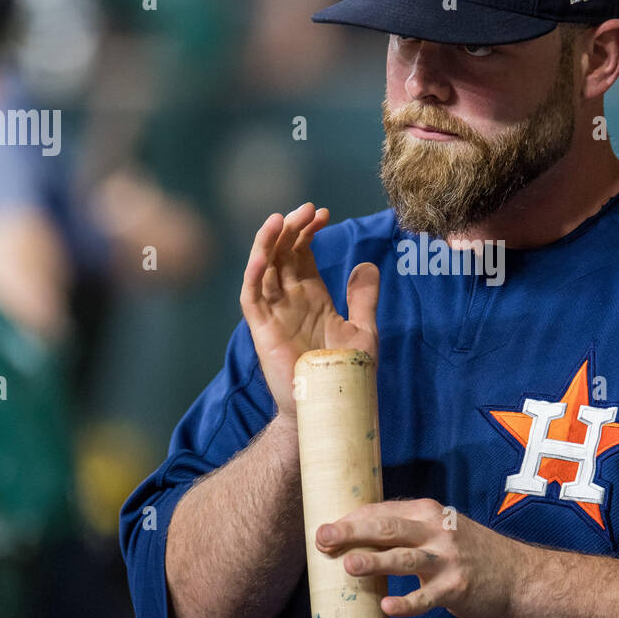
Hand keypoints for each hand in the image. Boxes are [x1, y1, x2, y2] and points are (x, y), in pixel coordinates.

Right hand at [240, 202, 379, 420]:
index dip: (308, 231)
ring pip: (263, 268)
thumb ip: (363, 297)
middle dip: (291, 228)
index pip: (302, 253)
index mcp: (311, 296)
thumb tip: (367, 263)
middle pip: (282, 253)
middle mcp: (289, 300)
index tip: (323, 213)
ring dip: (269, 242)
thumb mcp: (363, 329)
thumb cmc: (346, 374)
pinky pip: (252, 296)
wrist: (331, 408)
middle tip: (308, 209)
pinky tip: (264, 253)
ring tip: (281, 218)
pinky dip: (254, 273)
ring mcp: (274, 313)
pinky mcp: (262, 330)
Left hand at [315, 499, 525, 617]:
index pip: (383, 511)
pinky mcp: (456, 588)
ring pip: (404, 558)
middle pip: (388, 528)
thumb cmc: (470, 550)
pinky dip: (406, 603)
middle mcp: (437, 531)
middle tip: (324, 538)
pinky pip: (426, 598)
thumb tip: (357, 529)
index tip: (324, 529)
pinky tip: (387, 606)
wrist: (517, 574)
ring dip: (375, 561)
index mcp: (429, 512)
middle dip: (353, 532)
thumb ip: (407, 526)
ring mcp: (447, 560)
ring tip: (349, 565)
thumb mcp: (442, 526)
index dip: (352, 520)